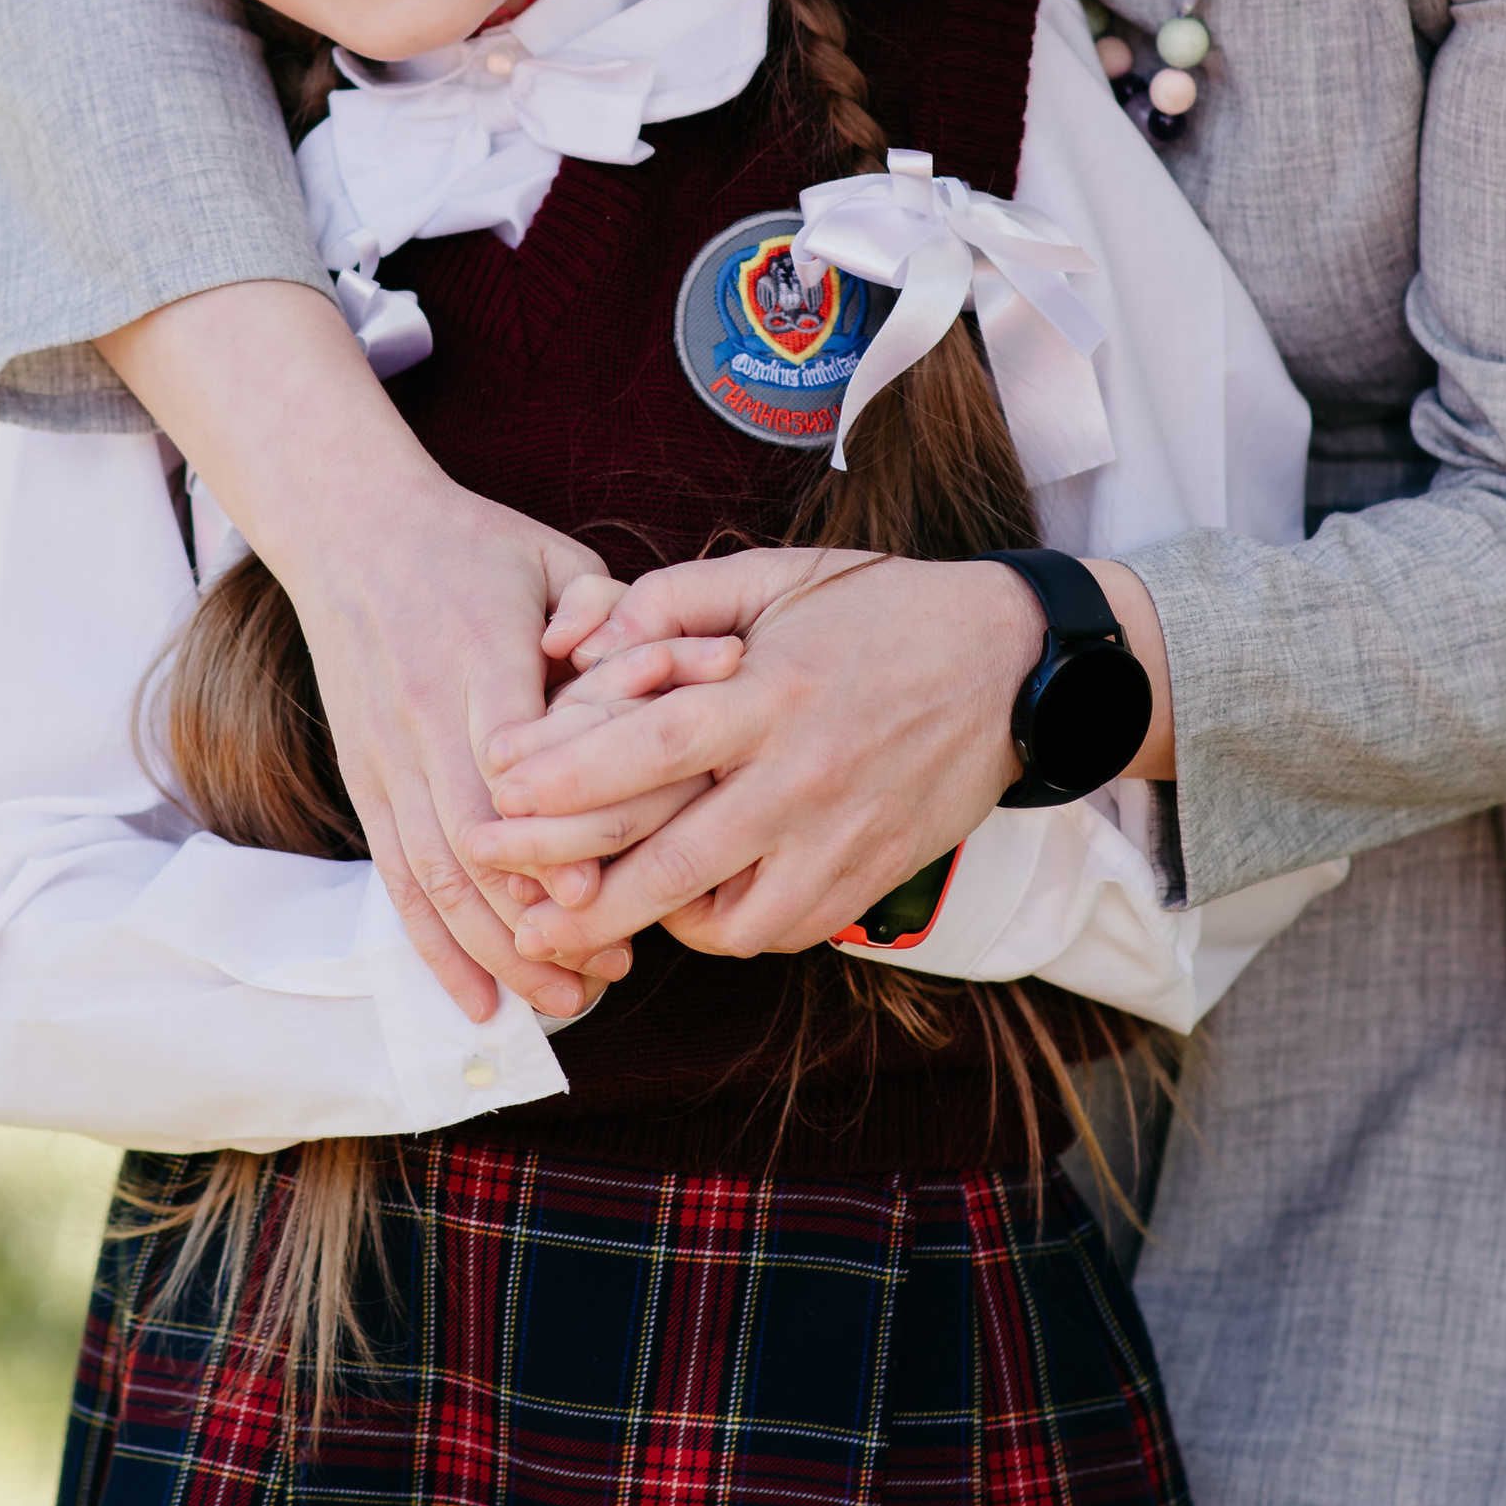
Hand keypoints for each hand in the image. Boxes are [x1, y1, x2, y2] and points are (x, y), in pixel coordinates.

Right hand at [100, 281, 632, 1022]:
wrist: (352, 529)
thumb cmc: (475, 544)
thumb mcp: (554, 559)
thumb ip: (612, 619)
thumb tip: (676, 673)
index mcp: (477, 661)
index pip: (511, 769)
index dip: (552, 845)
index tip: (604, 902)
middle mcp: (423, 719)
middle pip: (472, 842)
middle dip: (536, 924)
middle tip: (608, 975)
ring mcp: (385, 756)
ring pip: (433, 875)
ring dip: (493, 951)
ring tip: (561, 1001)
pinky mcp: (365, 778)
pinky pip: (395, 877)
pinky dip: (433, 945)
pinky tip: (475, 1000)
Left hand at [472, 549, 1046, 957]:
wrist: (1009, 667)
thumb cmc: (877, 611)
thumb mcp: (775, 576)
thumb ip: (671, 598)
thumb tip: (582, 638)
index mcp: (769, 694)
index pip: (650, 748)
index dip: (566, 780)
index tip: (497, 796)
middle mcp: (801, 777)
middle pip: (670, 861)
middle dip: (579, 898)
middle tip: (514, 915)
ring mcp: (838, 838)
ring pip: (723, 918)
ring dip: (650, 924)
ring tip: (592, 916)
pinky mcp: (866, 879)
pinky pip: (776, 930)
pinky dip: (722, 928)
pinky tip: (686, 906)